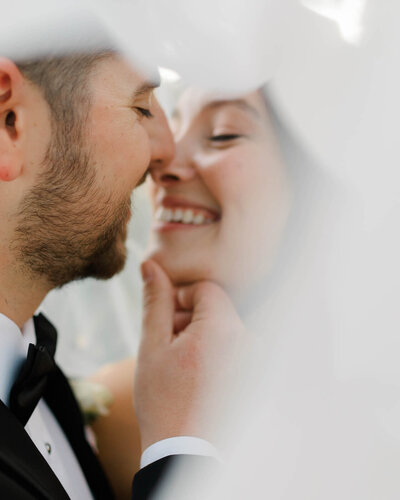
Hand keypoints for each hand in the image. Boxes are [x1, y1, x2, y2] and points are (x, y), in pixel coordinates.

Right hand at [134, 259, 244, 450]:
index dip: (181, 301)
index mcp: (225, 328)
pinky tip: (200, 375)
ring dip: (203, 336)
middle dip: (191, 319)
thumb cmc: (164, 400)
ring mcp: (258, 359)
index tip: (167, 324)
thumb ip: (155, 301)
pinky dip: (218, 352)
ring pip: (226, 328)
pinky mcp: (258, 374)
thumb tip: (151, 266)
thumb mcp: (153, 346)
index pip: (206, 289)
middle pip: (218, 309)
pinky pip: (237, 347)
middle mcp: (250, 339)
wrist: (185, 451)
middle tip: (170, 347)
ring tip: (184, 365)